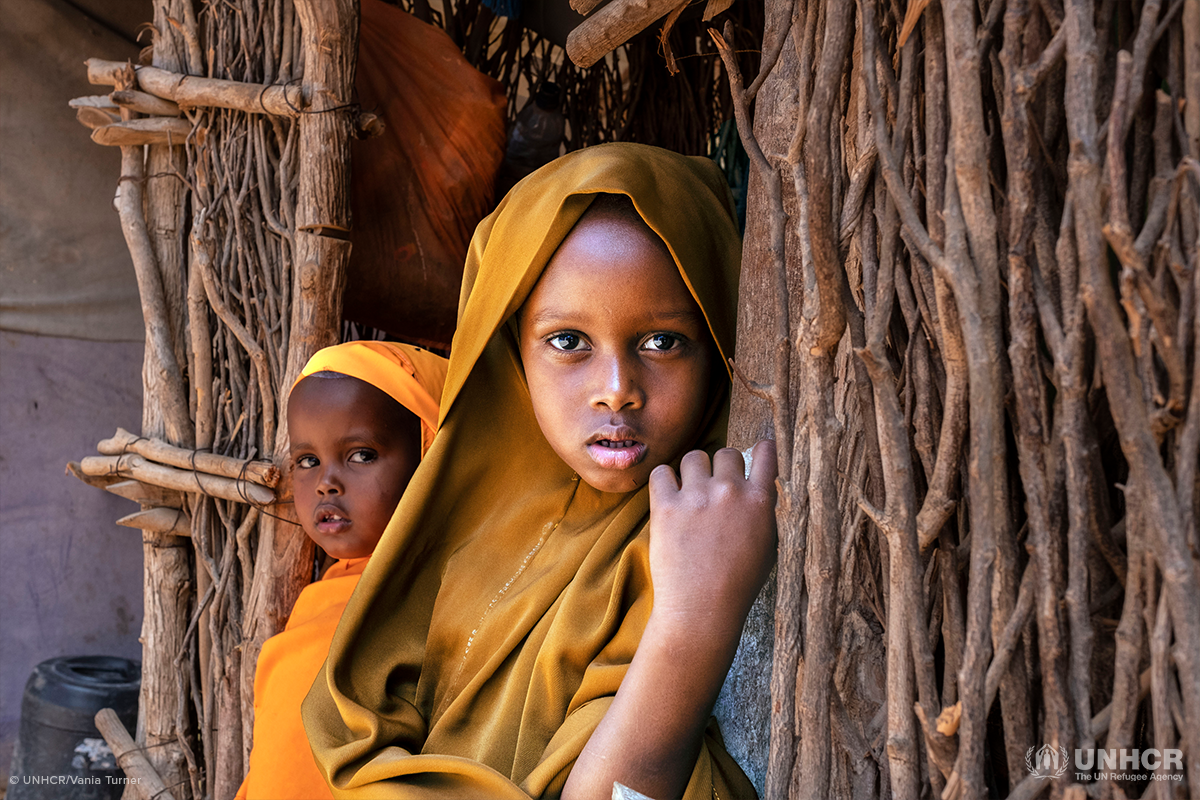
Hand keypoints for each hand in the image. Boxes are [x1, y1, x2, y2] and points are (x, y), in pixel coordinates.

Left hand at [647, 439, 777, 637]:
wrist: (703, 610)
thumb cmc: (738, 585)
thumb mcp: (768, 547)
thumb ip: (764, 514)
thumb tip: (759, 490)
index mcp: (760, 502)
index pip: (766, 455)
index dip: (762, 449)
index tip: (757, 449)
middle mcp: (730, 492)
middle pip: (726, 453)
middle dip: (720, 468)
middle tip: (714, 489)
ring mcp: (697, 497)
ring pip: (694, 457)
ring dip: (692, 472)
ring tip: (690, 495)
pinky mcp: (666, 506)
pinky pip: (661, 472)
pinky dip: (663, 481)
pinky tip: (667, 497)